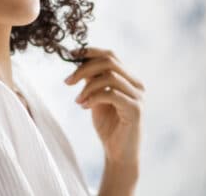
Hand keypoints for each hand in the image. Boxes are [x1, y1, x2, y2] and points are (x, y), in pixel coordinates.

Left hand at [64, 47, 144, 166]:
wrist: (118, 153)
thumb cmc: (108, 126)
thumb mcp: (96, 97)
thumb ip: (92, 80)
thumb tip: (79, 60)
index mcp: (129, 78)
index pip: (110, 55)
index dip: (90, 52)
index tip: (70, 55)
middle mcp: (137, 84)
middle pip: (109, 62)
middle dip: (84, 68)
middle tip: (67, 81)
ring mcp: (138, 96)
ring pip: (110, 77)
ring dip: (88, 87)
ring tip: (77, 100)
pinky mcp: (135, 109)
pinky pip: (111, 94)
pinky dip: (93, 97)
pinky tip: (84, 106)